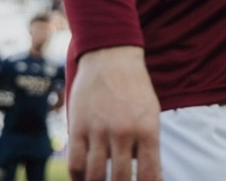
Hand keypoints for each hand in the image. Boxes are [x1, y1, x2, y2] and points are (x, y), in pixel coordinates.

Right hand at [68, 46, 162, 180]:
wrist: (111, 56)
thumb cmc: (134, 88)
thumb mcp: (150, 113)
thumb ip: (147, 145)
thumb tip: (145, 176)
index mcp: (147, 129)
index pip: (148, 175)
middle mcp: (124, 131)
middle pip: (119, 180)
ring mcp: (99, 129)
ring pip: (95, 176)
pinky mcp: (79, 125)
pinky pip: (75, 164)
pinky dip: (78, 177)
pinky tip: (84, 177)